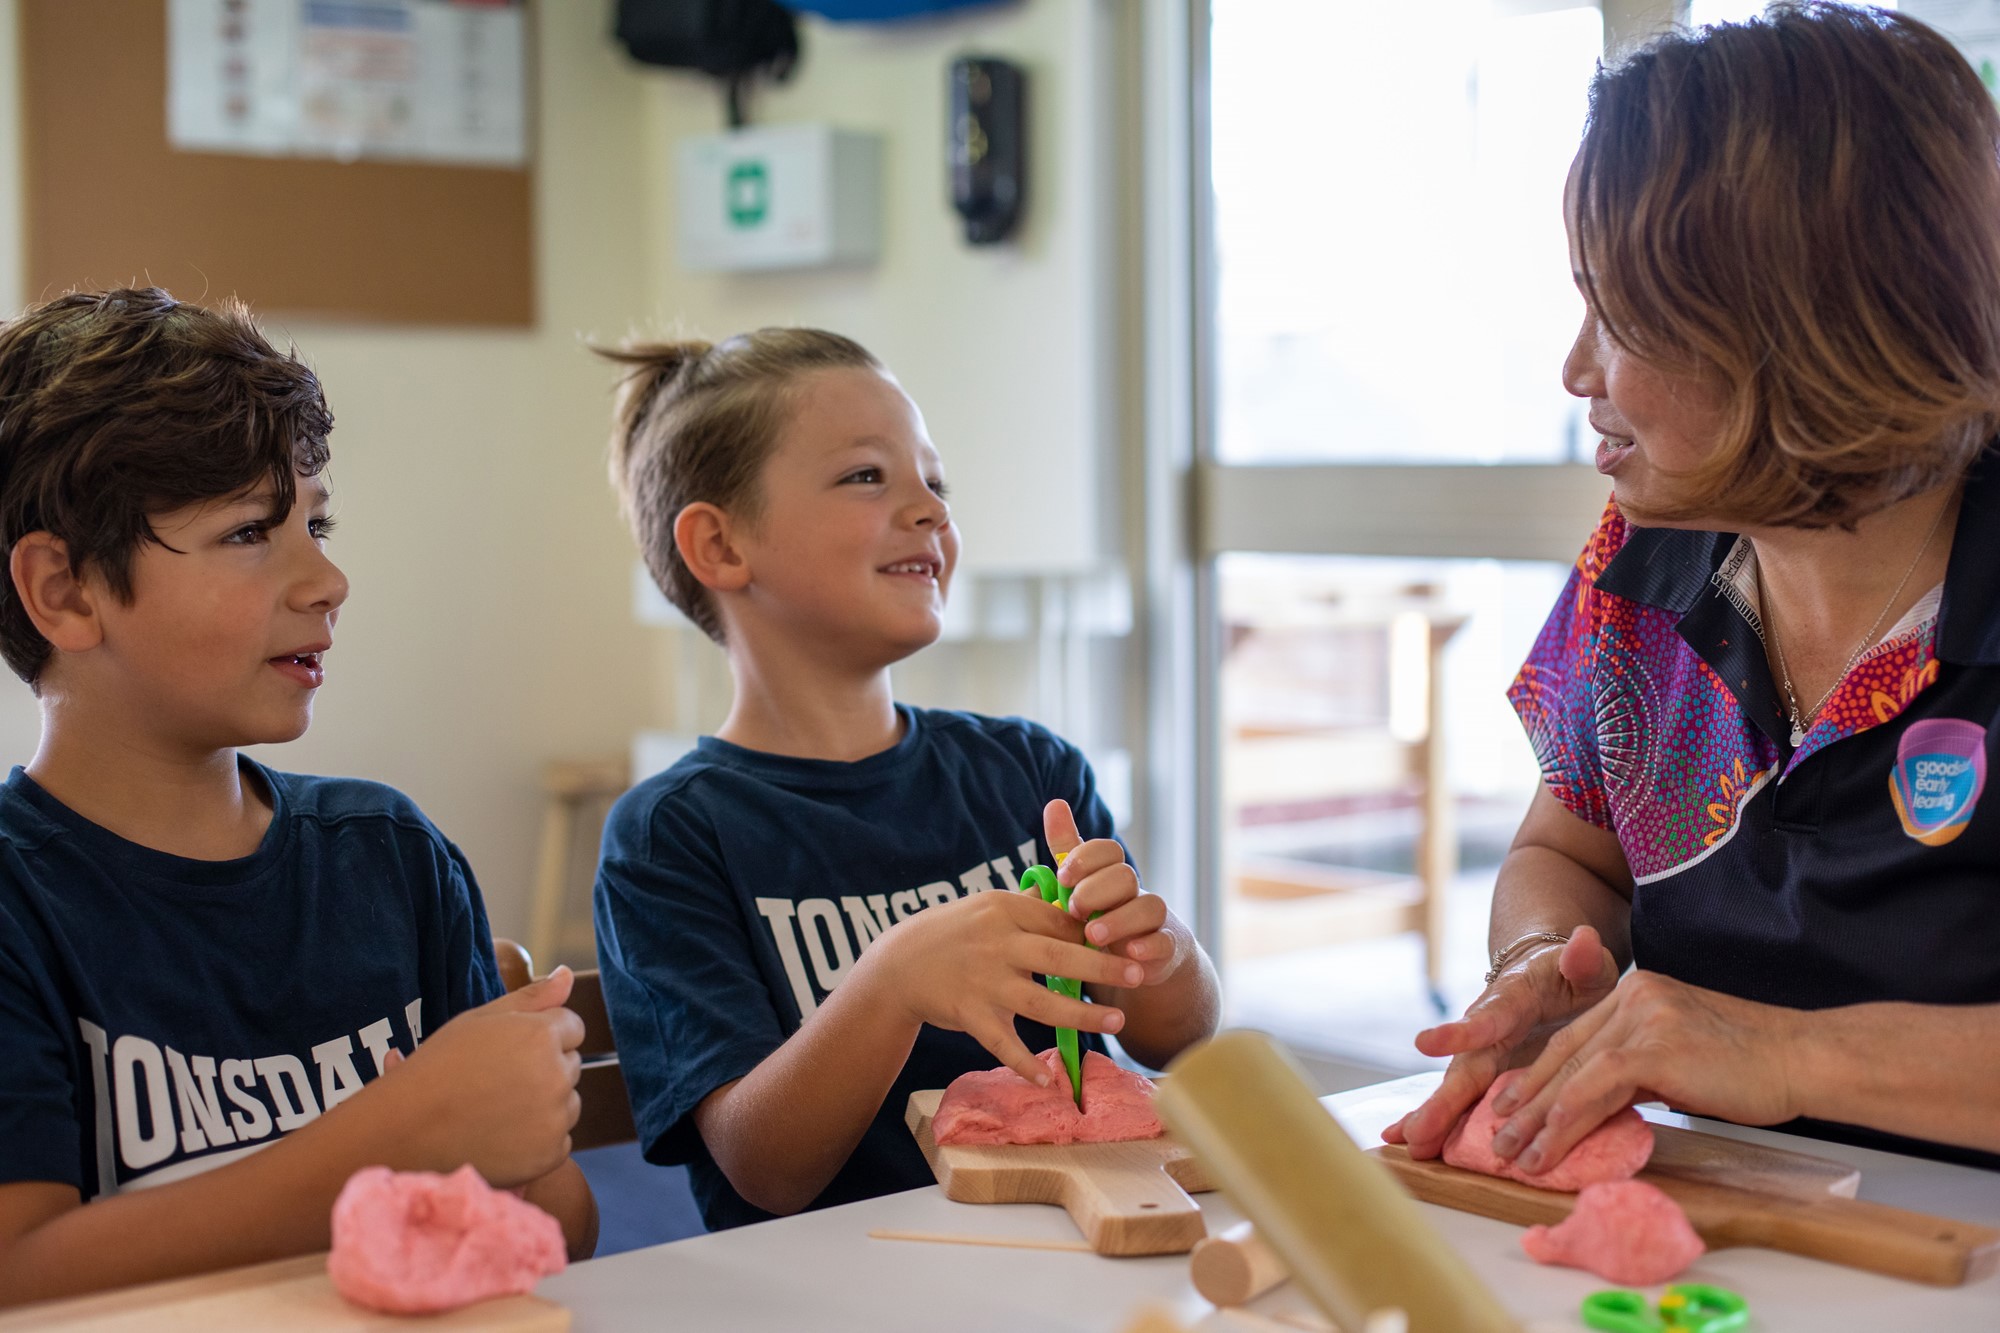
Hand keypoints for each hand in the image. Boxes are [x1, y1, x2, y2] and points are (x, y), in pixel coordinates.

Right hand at [389, 968, 585, 1186]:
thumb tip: (568, 974)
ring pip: (569, 1104)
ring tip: (497, 1110)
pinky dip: (538, 1142)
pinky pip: (560, 1141)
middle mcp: (555, 1075)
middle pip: (571, 1065)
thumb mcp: (479, 1021)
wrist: (405, 1131)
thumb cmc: (438, 1069)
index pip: (572, 1027)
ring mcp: (555, 1118)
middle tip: (497, 1083)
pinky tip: (501, 1137)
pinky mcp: (549, 1154)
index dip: (541, 1037)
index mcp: (540, 1035)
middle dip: (545, 1070)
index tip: (510, 1052)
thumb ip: (531, 997)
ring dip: (546, 1107)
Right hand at [874, 884, 1143, 1087]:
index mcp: (1004, 911)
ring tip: (1117, 1021)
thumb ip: (1028, 906)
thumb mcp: (985, 907)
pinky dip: (1024, 1063)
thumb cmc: (950, 934)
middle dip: (1103, 966)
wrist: (898, 965)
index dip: (1095, 932)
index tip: (1127, 940)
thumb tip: (1070, 898)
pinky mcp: (970, 1014)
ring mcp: (984, 981)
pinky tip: (1050, 1079)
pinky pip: (1003, 1043)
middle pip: (1059, 956)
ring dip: (1082, 1014)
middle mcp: (997, 944)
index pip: (1059, 920)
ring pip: (1041, 1001)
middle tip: (1139, 974)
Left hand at [1045, 800, 1183, 985]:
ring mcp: (1154, 920)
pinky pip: (1165, 942)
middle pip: (1125, 876)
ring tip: (1092, 934)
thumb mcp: (1082, 884)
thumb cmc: (1104, 914)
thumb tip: (1054, 803)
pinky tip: (1130, 953)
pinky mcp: (1166, 948)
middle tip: (1074, 909)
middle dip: (1096, 890)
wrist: (1139, 958)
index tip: (1063, 876)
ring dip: (1119, 920)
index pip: (1108, 851)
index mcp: (1112, 874)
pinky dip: (1149, 946)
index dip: (1086, 859)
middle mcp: (1135, 891)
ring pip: (1149, 906)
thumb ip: (1068, 849)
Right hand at [1382, 926, 1617, 1157]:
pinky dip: (1437, 1122)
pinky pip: (1463, 1102)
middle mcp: (1487, 1029)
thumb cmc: (1570, 974)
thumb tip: (1585, 939)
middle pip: (1464, 1067)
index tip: (1424, 1043)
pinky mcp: (1488, 1075)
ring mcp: (1485, 1055)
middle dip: (1441, 1100)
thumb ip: (1584, 959)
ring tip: (1408, 1144)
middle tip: (1415, 1129)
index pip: (1487, 1016)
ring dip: (1433, 1118)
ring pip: (1457, 1090)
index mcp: (1513, 999)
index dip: (1459, 1032)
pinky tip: (1409, 1142)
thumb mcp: (1585, 965)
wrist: (1546, 975)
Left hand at [1480, 969, 1805, 1174]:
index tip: (1512, 1107)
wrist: (1803, 1058)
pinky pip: (1594, 1087)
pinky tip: (1548, 1148)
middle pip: (1563, 1055)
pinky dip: (1566, 1120)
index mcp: (1637, 993)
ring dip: (1537, 1120)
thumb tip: (1600, 1105)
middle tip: (1496, 1137)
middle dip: (1526, 1101)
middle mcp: (1633, 996)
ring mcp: (1642, 1017)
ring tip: (1512, 1154)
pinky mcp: (1654, 1046)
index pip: (1574, 1040)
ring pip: (1572, 1073)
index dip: (1539, 1077)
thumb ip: (1639, 1069)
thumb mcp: (1681, 1059)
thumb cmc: (1753, 1068)